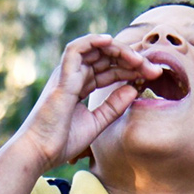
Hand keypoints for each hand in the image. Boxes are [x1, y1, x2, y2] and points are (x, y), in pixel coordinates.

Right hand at [11, 34, 161, 171]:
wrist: (40, 152)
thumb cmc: (62, 141)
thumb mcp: (97, 123)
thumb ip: (114, 106)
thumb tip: (133, 88)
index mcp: (80, 86)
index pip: (109, 69)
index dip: (131, 69)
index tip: (153, 75)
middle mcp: (73, 76)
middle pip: (106, 57)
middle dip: (131, 59)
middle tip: (153, 68)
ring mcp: (66, 75)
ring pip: (94, 49)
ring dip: (118, 49)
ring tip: (138, 58)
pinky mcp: (62, 78)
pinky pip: (75, 49)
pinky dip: (92, 41)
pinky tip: (111, 42)